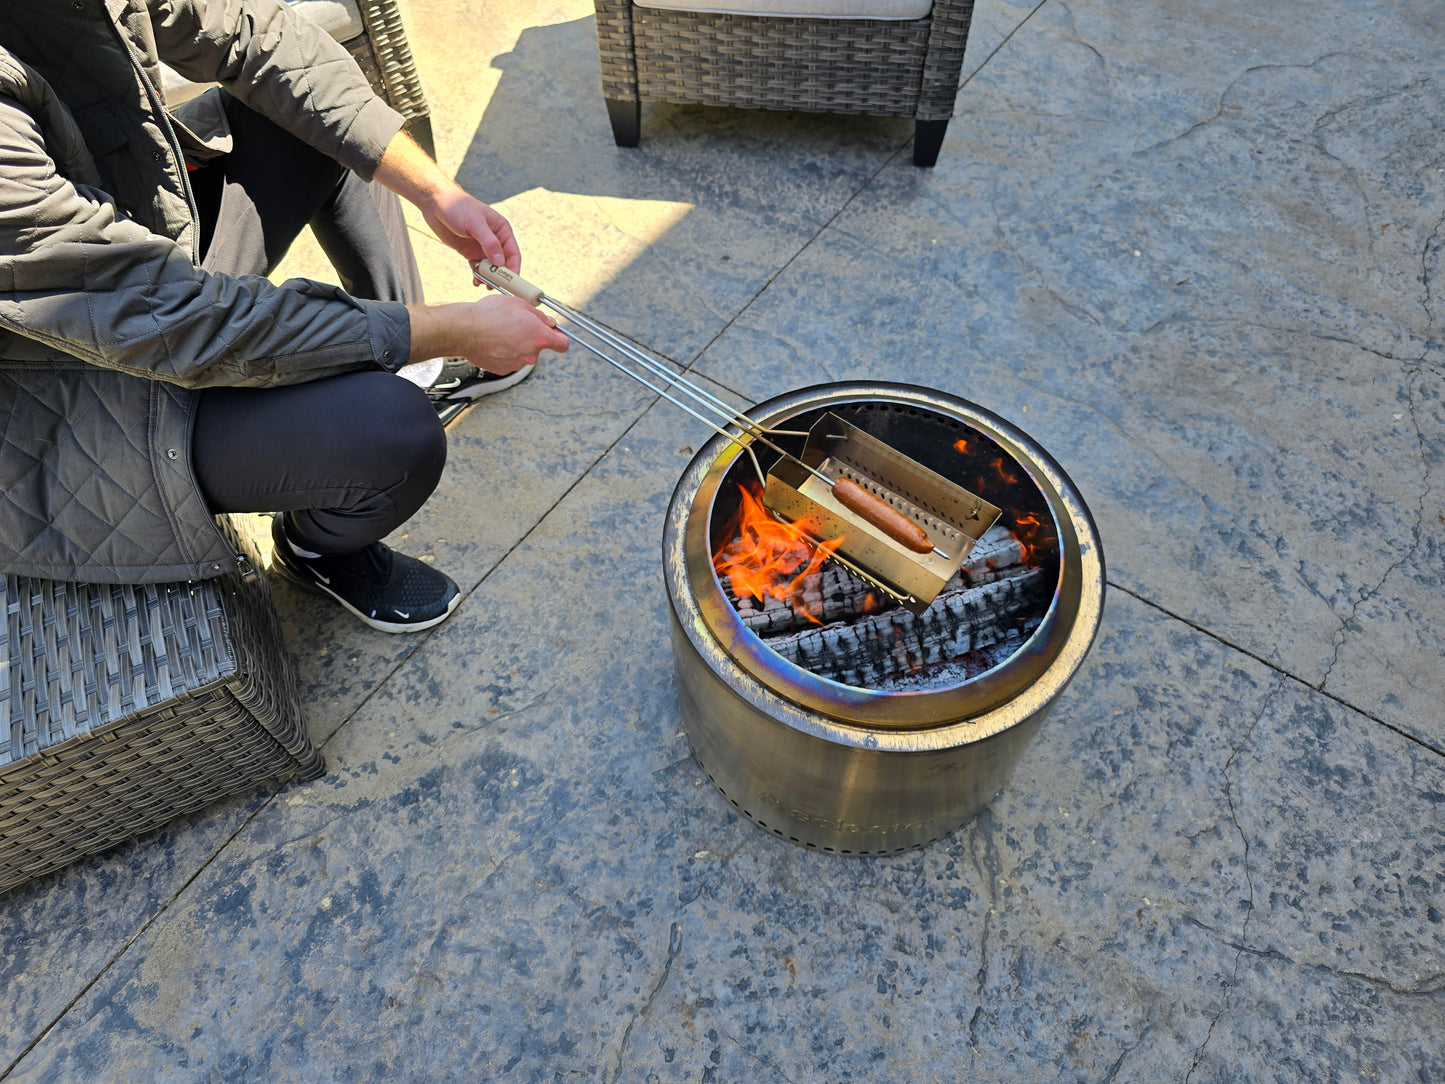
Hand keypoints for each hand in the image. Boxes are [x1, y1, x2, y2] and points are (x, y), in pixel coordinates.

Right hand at [407, 294, 568, 373]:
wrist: (465, 329)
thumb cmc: (490, 314)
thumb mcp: (519, 304)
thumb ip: (539, 316)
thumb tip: (548, 322)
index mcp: (540, 338)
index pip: (563, 344)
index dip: (559, 337)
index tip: (554, 333)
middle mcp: (531, 355)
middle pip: (539, 347)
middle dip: (531, 337)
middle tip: (516, 324)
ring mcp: (517, 364)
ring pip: (523, 354)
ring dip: (517, 345)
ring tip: (501, 332)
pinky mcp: (503, 369)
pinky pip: (509, 360)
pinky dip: (504, 352)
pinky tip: (494, 341)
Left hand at [421, 189, 520, 273]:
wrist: (436, 203)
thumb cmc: (458, 207)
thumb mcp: (475, 223)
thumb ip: (489, 243)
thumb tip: (500, 262)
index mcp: (501, 230)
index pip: (513, 252)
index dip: (514, 267)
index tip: (511, 281)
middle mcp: (494, 240)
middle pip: (503, 262)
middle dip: (500, 275)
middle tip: (495, 286)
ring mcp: (482, 247)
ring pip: (490, 267)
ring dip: (488, 277)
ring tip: (482, 283)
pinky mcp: (470, 252)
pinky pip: (478, 267)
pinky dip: (478, 275)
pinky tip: (475, 281)